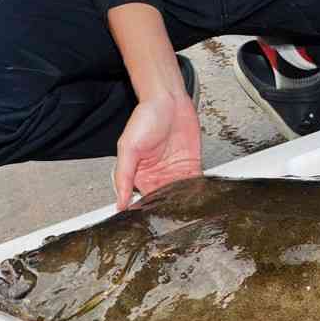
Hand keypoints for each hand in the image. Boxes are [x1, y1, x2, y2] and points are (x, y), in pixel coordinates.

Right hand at [113, 93, 201, 209]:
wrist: (168, 100)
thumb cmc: (145, 117)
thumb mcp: (128, 148)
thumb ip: (123, 176)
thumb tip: (120, 203)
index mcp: (139, 175)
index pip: (144, 200)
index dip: (149, 211)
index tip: (154, 221)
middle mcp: (158, 176)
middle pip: (165, 200)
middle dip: (170, 209)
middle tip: (175, 220)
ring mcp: (176, 172)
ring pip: (182, 195)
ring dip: (186, 202)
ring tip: (188, 212)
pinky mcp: (192, 166)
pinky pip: (195, 184)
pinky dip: (198, 192)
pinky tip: (199, 198)